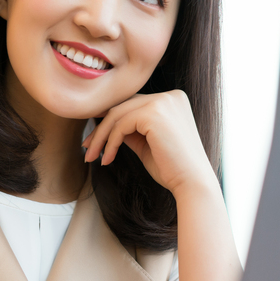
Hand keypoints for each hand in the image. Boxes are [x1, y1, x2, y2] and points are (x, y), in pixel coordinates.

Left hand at [82, 91, 215, 195]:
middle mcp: (170, 96)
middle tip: (87, 149)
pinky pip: (121, 125)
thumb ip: (130, 130)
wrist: (192, 184)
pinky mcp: (154, 113)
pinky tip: (106, 160)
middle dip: (101, 129)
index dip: (110, 121)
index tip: (93, 141)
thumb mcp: (146, 144)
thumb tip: (106, 126)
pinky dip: (110, 143)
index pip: (133, 105)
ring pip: (118, 114)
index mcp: (172, 100)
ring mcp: (163, 102)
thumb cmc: (172, 169)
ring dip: (100, 138)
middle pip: (123, 106)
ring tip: (91, 157)